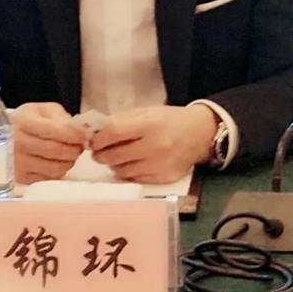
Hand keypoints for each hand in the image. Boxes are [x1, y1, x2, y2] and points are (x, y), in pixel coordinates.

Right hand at [10, 102, 85, 183]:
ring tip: (71, 155)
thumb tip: (77, 130)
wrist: (4, 136)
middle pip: (55, 151)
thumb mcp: (43, 110)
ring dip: (68, 162)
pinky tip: (58, 162)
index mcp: (23, 122)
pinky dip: (59, 171)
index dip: (72, 135)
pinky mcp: (21, 177)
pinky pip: (48, 178)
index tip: (83, 136)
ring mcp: (18, 163)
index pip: (52, 131)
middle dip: (73, 150)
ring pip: (53, 167)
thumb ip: (60, 117)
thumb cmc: (28, 120)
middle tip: (80, 147)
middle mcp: (18, 143)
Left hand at [89, 105, 217, 183]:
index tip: (92, 141)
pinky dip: (128, 173)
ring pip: (122, 171)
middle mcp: (155, 146)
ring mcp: (159, 165)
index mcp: (150, 124)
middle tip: (97, 152)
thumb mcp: (146, 112)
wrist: (200, 134)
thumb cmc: (169, 120)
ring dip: (114, 164)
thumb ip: (122, 120)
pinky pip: (135, 179)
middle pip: (115, 156)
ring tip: (115, 157)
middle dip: (101, 154)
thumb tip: (96, 132)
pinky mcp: (163, 179)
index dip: (98, 139)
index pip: (114, 133)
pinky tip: (130, 164)